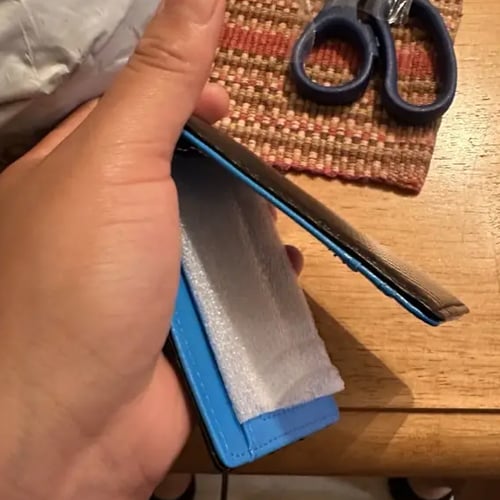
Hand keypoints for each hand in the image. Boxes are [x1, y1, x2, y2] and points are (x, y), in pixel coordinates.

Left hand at [0, 1, 227, 498]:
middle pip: (174, 175)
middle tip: (256, 171)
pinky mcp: (170, 322)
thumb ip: (157, 83)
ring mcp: (137, 275)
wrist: (73, 427)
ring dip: (243, 222)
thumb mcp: (116, 163)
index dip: (179, 100)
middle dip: (222, 168)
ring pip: (202, 231)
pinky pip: (218, 284)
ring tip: (274, 218)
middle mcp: (101, 221)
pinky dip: (251, 274)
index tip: (223, 104)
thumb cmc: (82, 285)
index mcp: (72, 174)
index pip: (129, 115)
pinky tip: (279, 267)